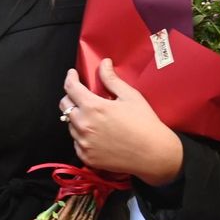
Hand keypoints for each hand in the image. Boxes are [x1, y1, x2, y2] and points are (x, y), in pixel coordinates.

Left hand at [60, 60, 183, 184]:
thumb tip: (103, 64)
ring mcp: (83, 142)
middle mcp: (84, 125)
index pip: (71, 88)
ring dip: (77, 118)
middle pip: (65, 106)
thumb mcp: (131, 97)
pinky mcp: (86, 156)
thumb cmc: (145, 124)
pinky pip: (76, 142)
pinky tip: (97, 134)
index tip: (73, 74)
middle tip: (82, 96)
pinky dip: (82, 136)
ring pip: (70, 124)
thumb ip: (112, 79)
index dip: (70, 78)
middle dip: (71, 97)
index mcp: (93, 107)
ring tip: (94, 117)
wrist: (155, 154)